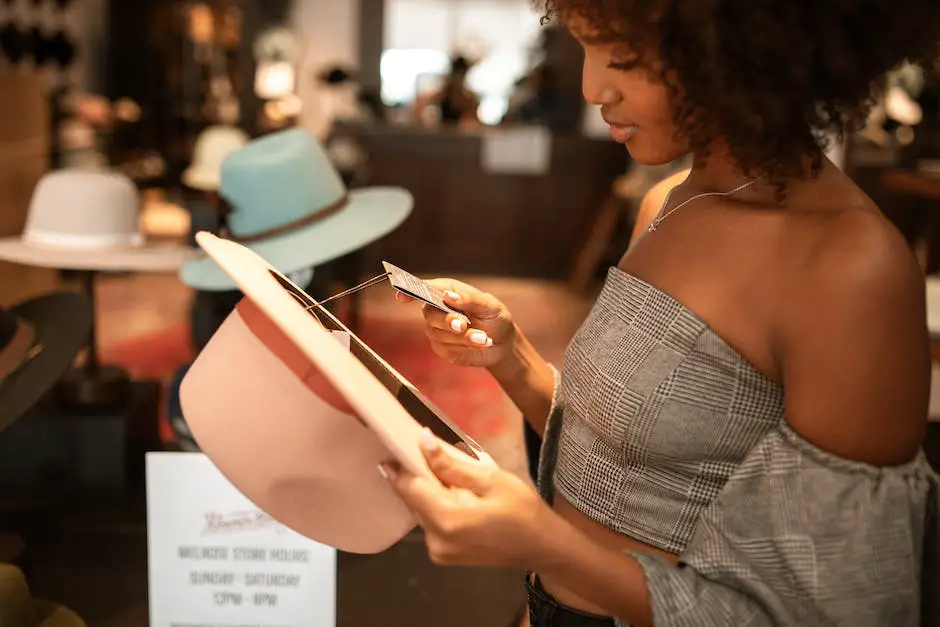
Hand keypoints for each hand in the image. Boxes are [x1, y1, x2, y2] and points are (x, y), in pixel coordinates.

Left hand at [381, 429, 550, 568]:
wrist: (542, 547)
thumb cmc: (522, 509)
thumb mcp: (490, 479)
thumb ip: (451, 465)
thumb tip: (423, 441)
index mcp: (447, 519)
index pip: (409, 488)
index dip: (399, 466)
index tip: (392, 446)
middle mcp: (435, 540)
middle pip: (412, 500)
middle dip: (414, 476)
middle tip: (421, 452)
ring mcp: (438, 552)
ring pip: (420, 512)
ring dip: (425, 492)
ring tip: (441, 472)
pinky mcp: (443, 556)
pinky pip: (430, 524)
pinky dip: (435, 506)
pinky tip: (451, 494)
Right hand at [395, 278, 515, 368]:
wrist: (502, 343)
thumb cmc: (495, 318)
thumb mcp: (490, 306)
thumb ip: (470, 299)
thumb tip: (448, 296)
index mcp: (447, 291)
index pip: (424, 288)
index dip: (410, 290)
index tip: (401, 296)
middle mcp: (438, 308)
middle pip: (430, 313)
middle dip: (447, 321)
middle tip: (463, 326)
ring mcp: (437, 329)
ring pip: (439, 333)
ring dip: (463, 337)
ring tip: (484, 338)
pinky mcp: (441, 347)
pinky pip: (446, 347)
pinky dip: (464, 347)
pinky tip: (479, 344)